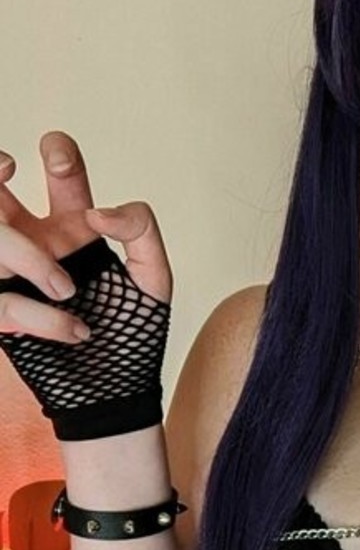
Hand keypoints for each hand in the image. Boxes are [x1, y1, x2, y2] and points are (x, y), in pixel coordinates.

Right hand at [0, 133, 174, 439]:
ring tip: (67, 291)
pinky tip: (75, 333)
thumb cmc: (133, 338)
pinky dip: (41, 317)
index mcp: (74, 229)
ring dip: (25, 256)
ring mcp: (10, 276)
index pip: (62, 176)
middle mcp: (36, 244)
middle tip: (8, 167)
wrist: (115, 395)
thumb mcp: (154, 282)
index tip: (55, 156)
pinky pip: (5, 303)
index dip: (57, 153)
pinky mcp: (2, 313)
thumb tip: (95, 212)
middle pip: (1, 194)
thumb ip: (141, 231)